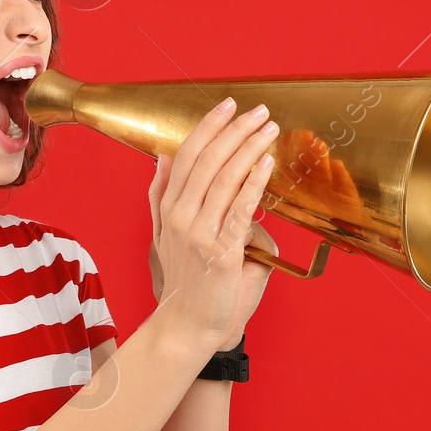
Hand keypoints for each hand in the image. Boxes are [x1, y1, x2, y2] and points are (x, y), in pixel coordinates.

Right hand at [147, 97, 279, 357]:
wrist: (186, 325)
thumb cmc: (185, 280)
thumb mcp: (163, 234)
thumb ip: (161, 195)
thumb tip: (161, 157)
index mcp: (169, 207)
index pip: (187, 155)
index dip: (209, 127)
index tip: (229, 105)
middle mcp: (180, 216)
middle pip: (208, 160)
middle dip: (235, 130)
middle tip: (260, 111)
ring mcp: (198, 233)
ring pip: (224, 179)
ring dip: (249, 148)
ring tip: (269, 129)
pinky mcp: (220, 252)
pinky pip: (239, 210)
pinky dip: (253, 183)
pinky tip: (267, 163)